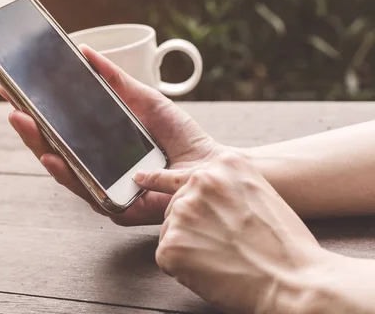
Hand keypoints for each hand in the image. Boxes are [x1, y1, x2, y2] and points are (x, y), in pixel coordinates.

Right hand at [0, 45, 223, 225]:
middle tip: (11, 103)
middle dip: (30, 126)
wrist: (211, 167)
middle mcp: (96, 166)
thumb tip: (85, 51)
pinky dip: (66, 173)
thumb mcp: (145, 100)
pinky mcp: (114, 206)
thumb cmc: (181, 138)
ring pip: (62, 169)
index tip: (14, 88)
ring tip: (22, 122)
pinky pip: (85, 190)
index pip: (60, 127)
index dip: (37, 109)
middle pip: (54, 147)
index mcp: (100, 143)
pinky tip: (51, 156)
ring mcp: (103, 186)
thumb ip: (116, 80)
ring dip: (38, 145)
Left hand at [136, 152, 322, 312]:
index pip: (187, 177)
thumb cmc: (283, 246)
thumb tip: (200, 196)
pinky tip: (211, 270)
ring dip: (188, 246)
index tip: (152, 184)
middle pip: (177, 206)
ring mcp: (182, 211)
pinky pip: (167, 256)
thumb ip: (227, 187)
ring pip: (171, 231)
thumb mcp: (260, 194)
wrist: (295, 282)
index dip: (177, 191)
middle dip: (193, 227)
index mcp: (224, 164)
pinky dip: (182, 268)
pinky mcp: (171, 243)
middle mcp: (199, 181)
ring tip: (222, 258)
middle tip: (224, 245)